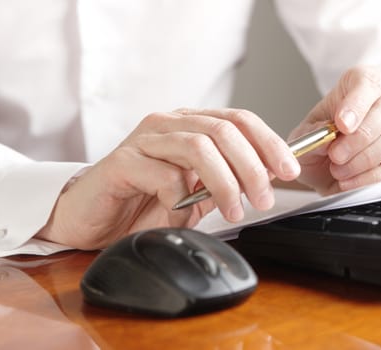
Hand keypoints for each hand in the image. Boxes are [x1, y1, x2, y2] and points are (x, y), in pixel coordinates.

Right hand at [36, 109, 299, 249]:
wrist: (91, 217)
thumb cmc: (144, 202)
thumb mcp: (196, 193)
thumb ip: (225, 182)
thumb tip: (268, 179)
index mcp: (191, 125)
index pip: (239, 120)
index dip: (269, 143)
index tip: (289, 171)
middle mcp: (169, 124)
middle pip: (223, 130)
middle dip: (252, 167)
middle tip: (264, 199)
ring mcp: (145, 140)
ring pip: (198, 146)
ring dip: (224, 182)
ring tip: (234, 210)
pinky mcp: (122, 162)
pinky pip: (164, 175)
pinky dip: (181, 200)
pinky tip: (180, 215)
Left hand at [289, 66, 380, 194]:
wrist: (323, 169)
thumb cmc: (317, 142)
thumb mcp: (304, 135)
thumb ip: (312, 134)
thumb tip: (325, 138)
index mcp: (360, 83)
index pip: (368, 82)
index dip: (357, 103)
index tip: (342, 125)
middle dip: (361, 137)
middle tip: (336, 155)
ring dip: (366, 158)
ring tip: (337, 170)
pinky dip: (371, 176)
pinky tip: (348, 180)